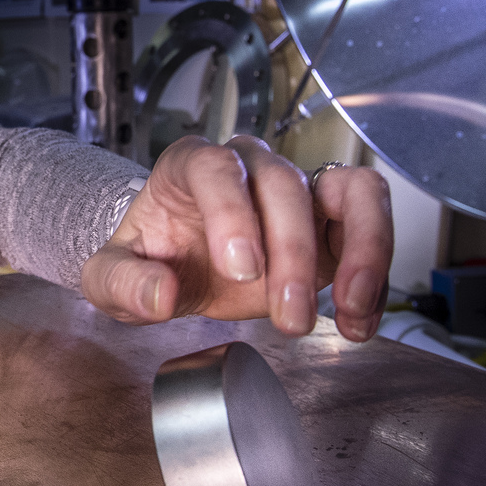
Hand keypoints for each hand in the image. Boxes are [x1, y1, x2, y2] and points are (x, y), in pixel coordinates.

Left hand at [79, 135, 392, 339]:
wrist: (178, 266)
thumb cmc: (151, 258)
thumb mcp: (110, 278)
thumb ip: (123, 284)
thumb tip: (158, 295)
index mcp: (191, 165)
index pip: (216, 167)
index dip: (233, 213)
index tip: (241, 268)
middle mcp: (250, 166)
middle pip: (285, 184)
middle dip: (294, 253)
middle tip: (290, 317)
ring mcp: (298, 188)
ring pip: (350, 189)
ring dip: (361, 248)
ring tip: (351, 306)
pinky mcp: (332, 220)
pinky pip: (371, 223)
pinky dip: (376, 271)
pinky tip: (360, 319)